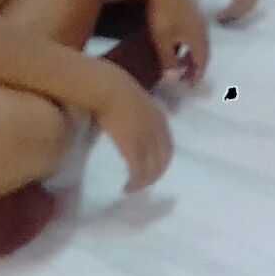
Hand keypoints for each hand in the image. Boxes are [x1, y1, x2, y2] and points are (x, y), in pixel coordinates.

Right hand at [94, 74, 174, 191]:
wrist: (107, 87)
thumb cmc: (114, 87)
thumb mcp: (134, 99)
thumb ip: (137, 111)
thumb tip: (128, 120)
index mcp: (159, 118)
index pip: (168, 145)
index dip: (161, 159)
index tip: (151, 167)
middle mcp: (157, 131)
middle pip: (164, 160)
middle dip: (155, 175)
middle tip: (142, 183)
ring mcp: (146, 139)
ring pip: (152, 169)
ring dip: (144, 182)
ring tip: (132, 188)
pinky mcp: (132, 146)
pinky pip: (138, 171)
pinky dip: (135, 182)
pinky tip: (126, 187)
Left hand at [146, 0, 209, 86]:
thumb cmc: (162, 15)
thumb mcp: (162, 42)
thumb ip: (169, 62)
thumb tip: (174, 80)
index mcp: (199, 39)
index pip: (202, 62)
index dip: (197, 75)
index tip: (190, 86)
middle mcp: (203, 29)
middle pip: (204, 52)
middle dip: (196, 66)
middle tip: (186, 76)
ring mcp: (198, 17)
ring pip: (200, 41)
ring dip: (193, 54)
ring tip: (182, 62)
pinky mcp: (191, 9)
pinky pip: (195, 32)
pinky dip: (190, 43)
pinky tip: (179, 42)